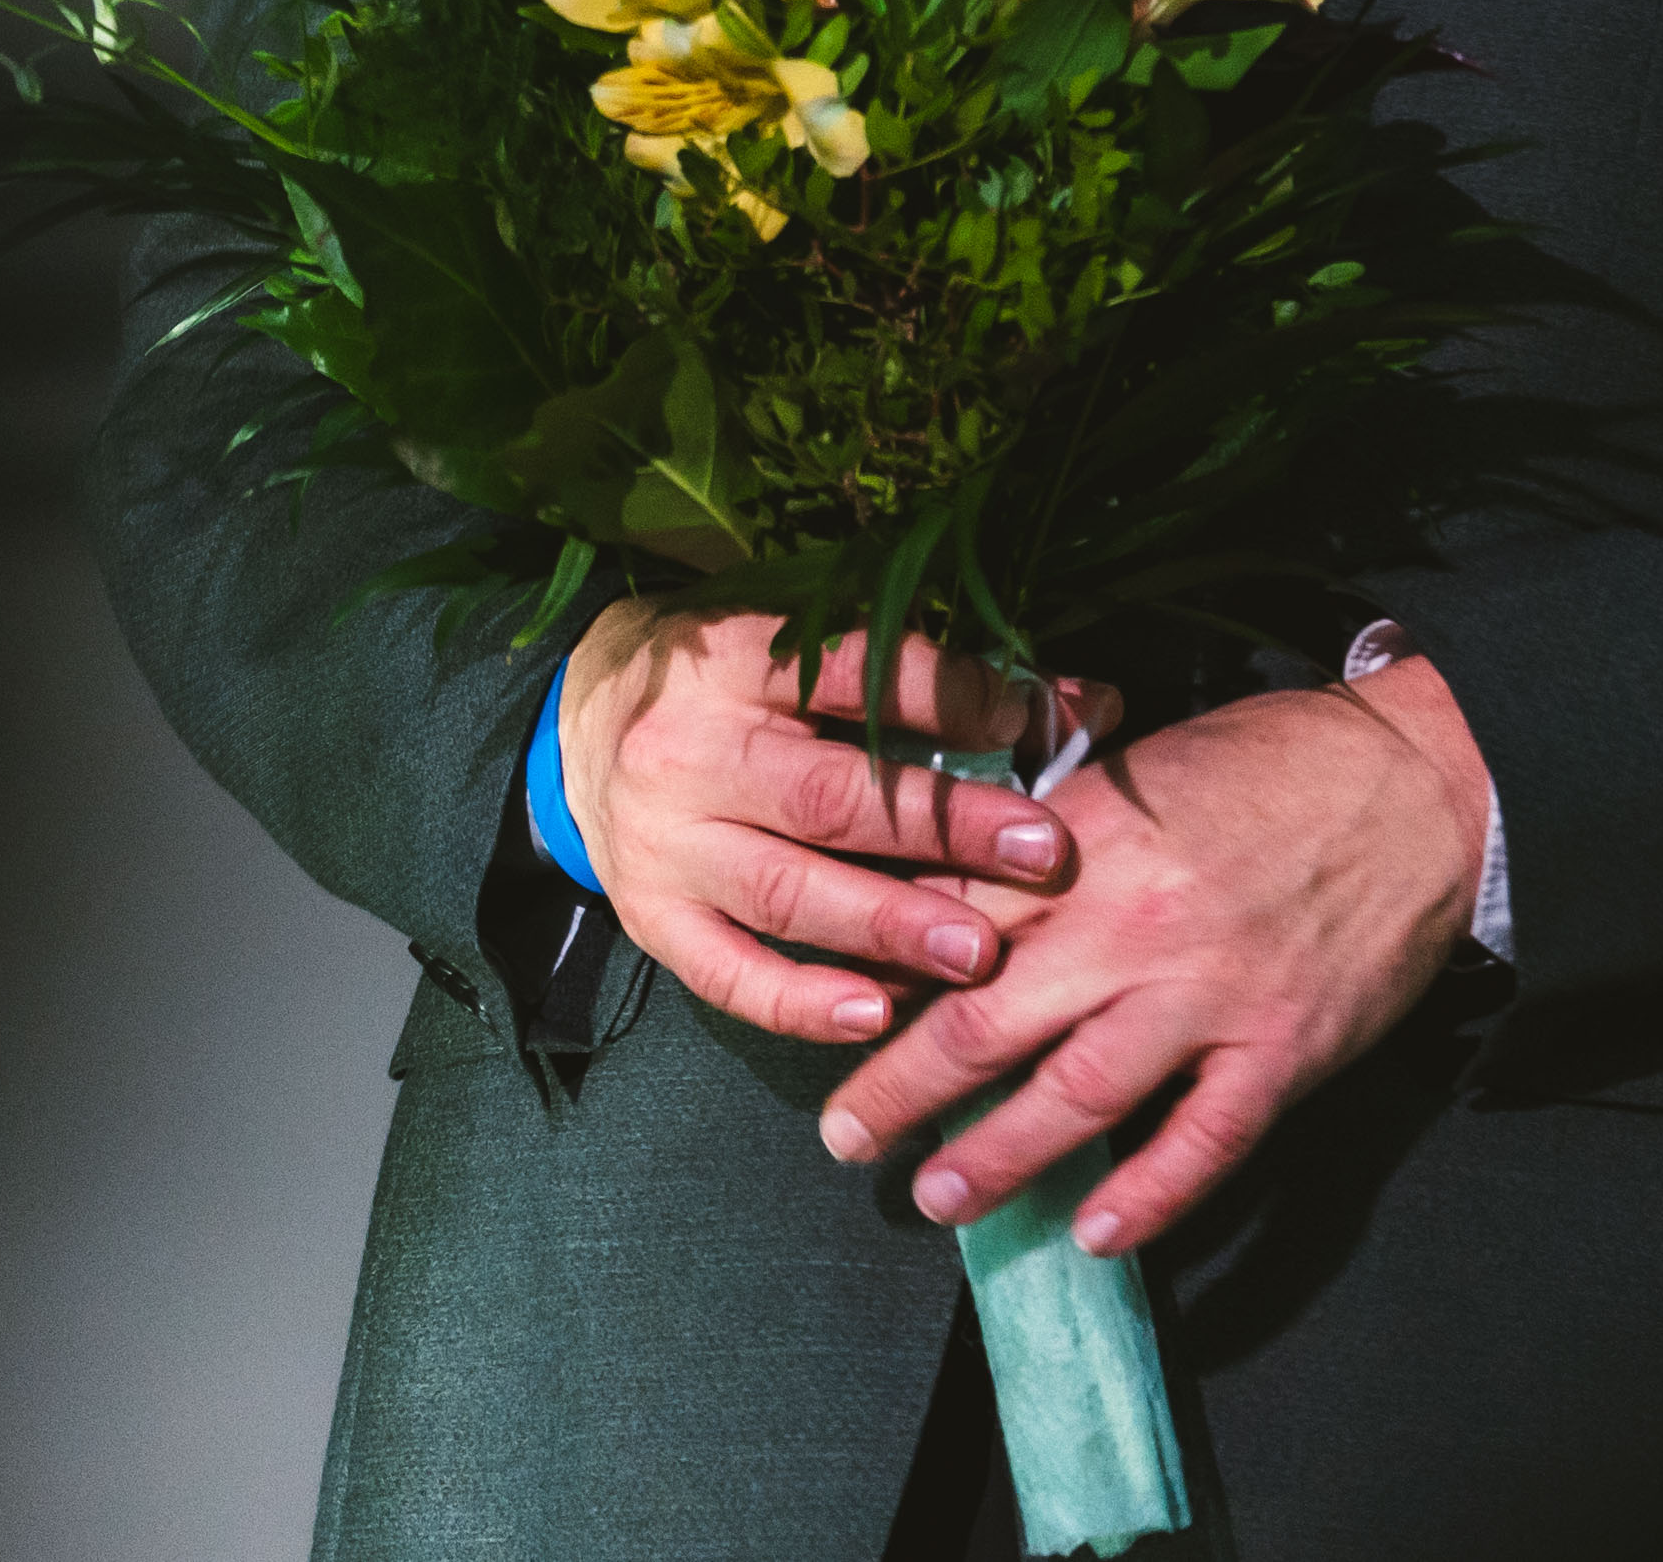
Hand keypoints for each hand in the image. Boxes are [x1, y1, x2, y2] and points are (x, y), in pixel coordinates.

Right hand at [548, 599, 1101, 1045]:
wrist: (573, 728)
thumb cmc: (721, 682)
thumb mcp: (800, 647)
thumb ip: (934, 676)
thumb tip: (1089, 704)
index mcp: (734, 662)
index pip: (854, 677)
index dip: (951, 701)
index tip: (1035, 728)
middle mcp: (690, 753)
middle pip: (828, 797)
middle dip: (945, 829)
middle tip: (1042, 857)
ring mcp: (663, 846)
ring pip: (786, 892)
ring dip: (889, 927)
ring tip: (979, 954)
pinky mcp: (650, 919)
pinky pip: (728, 974)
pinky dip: (802, 1001)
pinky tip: (876, 1015)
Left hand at [810, 659, 1492, 1258]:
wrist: (1423, 783)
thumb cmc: (1278, 761)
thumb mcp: (1145, 764)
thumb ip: (1057, 829)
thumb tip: (965, 885)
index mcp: (1089, 843)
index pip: (957, 924)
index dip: (888, 979)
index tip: (838, 1018)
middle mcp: (1135, 925)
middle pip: (988, 1023)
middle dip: (903, 1089)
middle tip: (847, 1137)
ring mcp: (1211, 995)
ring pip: (1080, 1096)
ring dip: (999, 1157)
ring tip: (942, 1200)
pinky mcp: (1281, 1049)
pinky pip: (1204, 1142)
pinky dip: (1148, 1194)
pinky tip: (1096, 1233)